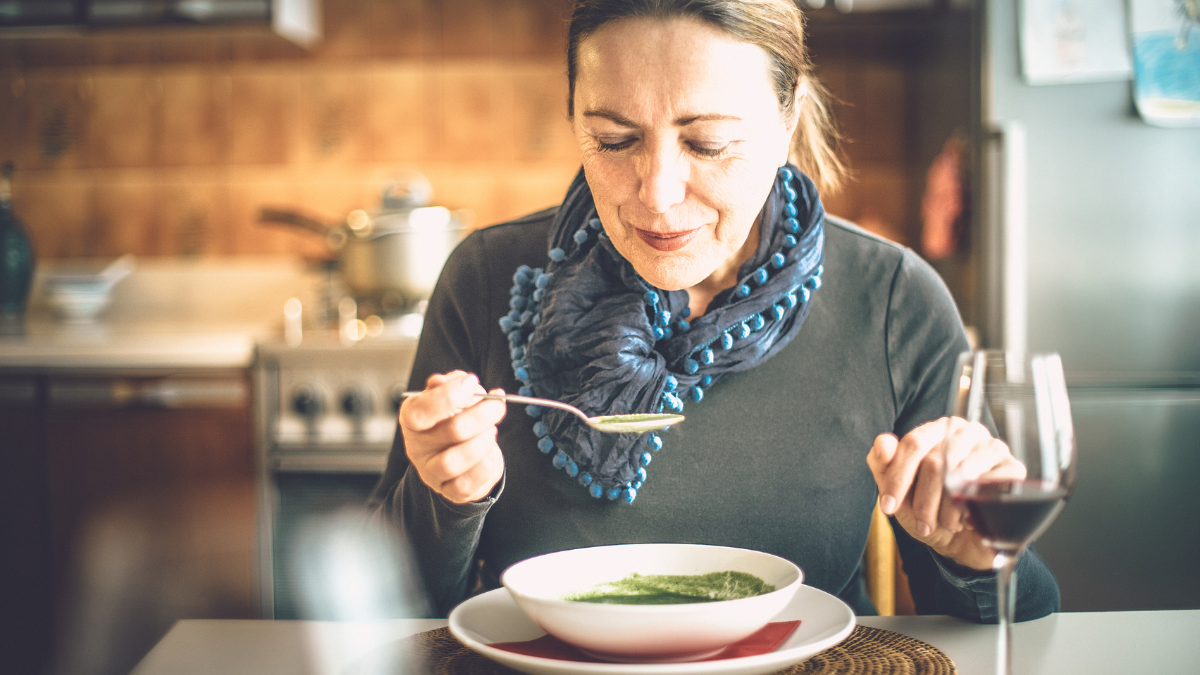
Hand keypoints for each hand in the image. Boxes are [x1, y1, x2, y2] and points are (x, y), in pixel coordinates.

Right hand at [400, 371, 506, 503]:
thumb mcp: (452, 395)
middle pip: (450, 432)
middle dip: (481, 415)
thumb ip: (451, 384)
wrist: (463, 454)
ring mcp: (430, 471)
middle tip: (497, 405)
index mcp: (412, 418)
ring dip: (482, 443)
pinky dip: (483, 468)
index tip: (471, 382)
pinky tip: (490, 455)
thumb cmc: (456, 418)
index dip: (448, 396)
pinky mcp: (448, 491)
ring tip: (492, 431)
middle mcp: (416, 446)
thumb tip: (453, 381)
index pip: (419, 411)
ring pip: (454, 461)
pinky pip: (464, 485)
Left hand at [866, 417, 1025, 570]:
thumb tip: (883, 442)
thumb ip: (883, 464)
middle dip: (922, 502)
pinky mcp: (1014, 468)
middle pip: (935, 463)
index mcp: (937, 429)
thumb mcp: (898, 490)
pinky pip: (988, 489)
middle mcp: (966, 432)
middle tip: (922, 524)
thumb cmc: (928, 507)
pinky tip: (969, 519)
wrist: (963, 539)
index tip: (887, 507)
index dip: (898, 478)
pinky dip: (973, 510)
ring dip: (947, 510)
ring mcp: (992, 447)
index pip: (914, 445)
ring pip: (960, 478)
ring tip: (946, 523)